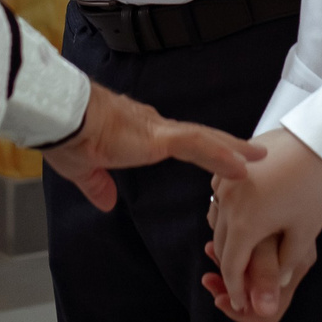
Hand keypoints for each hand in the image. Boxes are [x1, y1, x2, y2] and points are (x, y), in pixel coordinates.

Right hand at [43, 84, 263, 214]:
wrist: (63, 118)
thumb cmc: (68, 135)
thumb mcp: (84, 168)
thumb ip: (98, 185)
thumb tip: (107, 203)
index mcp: (138, 134)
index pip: (179, 143)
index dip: (202, 151)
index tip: (219, 160)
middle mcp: (153, 127)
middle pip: (200, 138)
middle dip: (227, 146)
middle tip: (254, 154)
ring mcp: (157, 131)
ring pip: (205, 139)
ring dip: (232, 150)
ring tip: (258, 158)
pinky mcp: (157, 137)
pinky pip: (197, 145)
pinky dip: (220, 154)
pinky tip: (240, 164)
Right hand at [201, 128, 321, 321]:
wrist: (318, 139)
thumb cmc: (315, 187)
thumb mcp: (305, 231)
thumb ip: (286, 262)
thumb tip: (277, 283)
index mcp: (246, 224)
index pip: (231, 266)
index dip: (235, 288)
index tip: (240, 302)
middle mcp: (228, 203)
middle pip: (221, 245)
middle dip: (229, 267)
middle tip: (241, 283)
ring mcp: (225, 183)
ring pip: (216, 222)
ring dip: (226, 240)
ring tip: (243, 252)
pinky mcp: (229, 167)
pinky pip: (219, 200)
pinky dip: (225, 215)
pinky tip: (241, 218)